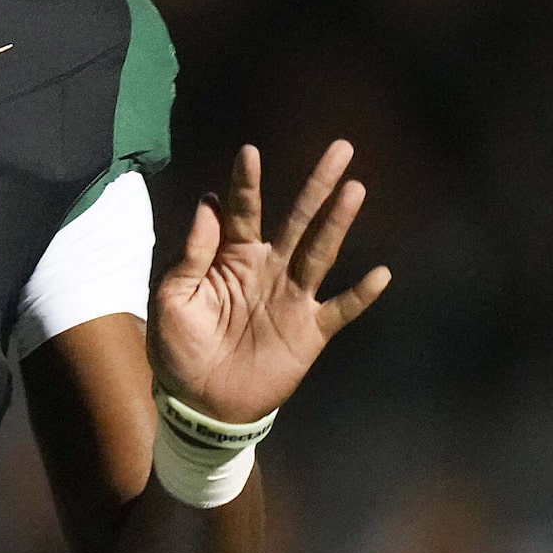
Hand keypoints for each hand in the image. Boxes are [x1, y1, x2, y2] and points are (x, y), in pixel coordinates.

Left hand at [150, 140, 390, 423]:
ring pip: (321, 252)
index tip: (250, 151)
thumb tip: (208, 204)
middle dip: (317, 185)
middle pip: (297, 218)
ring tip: (355, 189)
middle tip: (341, 148)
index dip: (246, 182)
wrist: (200, 404)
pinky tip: (380, 274)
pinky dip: (360, 294)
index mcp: (231, 258)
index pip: (242, 211)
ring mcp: (292, 297)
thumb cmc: (179, 348)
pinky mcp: (310, 331)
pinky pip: (340, 308)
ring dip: (338, 222)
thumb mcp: (171, 299)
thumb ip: (190, 255)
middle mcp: (268, 268)